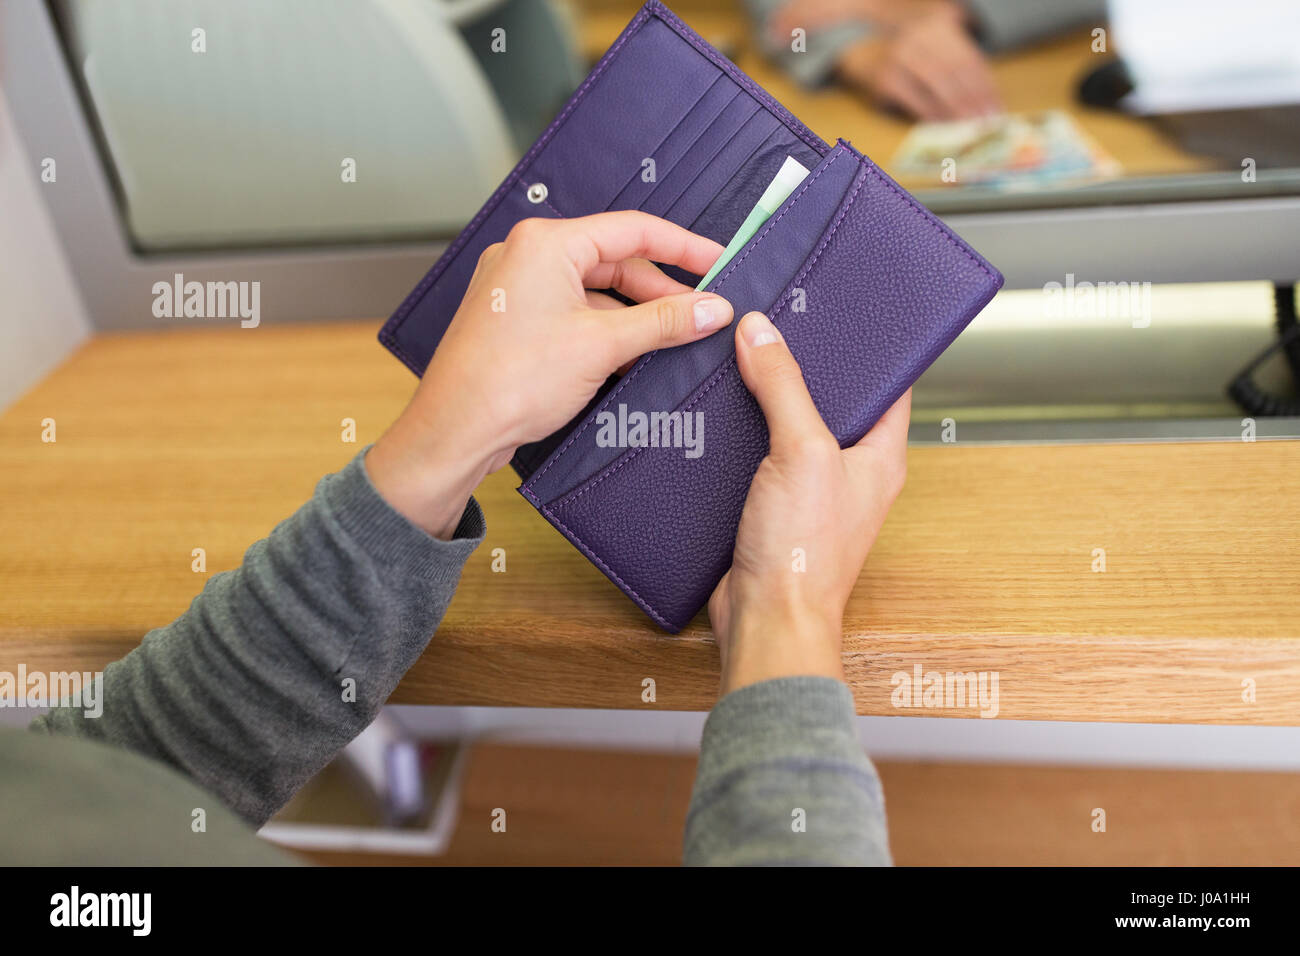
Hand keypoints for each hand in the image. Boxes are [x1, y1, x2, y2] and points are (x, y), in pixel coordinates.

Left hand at [367, 211, 732, 537]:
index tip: (719, 263)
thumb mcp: (603, 345)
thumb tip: (711, 308)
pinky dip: (606, 332)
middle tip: (702, 316)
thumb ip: (663, 322)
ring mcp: (517, 289)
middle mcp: (527, 255)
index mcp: (546, 243)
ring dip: (634, 317)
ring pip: (595, 292)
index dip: (684, 247)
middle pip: (614, 262)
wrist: (455, 430)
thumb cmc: (510, 380)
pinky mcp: (514, 321)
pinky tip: (634, 359)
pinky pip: (573, 314)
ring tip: (673, 343)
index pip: (632, 230)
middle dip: (660, 292)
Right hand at [708, 311, 910, 694]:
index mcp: (879, 456)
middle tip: (773, 325)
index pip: (886, 384)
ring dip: (762, 400)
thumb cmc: (805, 553)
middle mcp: (848, 472)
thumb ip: (785, 387)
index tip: (839, 312)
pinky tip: (713, 412)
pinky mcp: (770, 508)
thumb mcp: (802, 452)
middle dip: (800, 366)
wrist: (766, 620)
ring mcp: (808, 491)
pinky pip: (755, 458)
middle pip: (829, 402)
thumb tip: (762, 332)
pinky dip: (737, 436)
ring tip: (737, 356)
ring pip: (787, 428)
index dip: (867, 347)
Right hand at [834, 4, 1001, 119]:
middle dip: (974, 99)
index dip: (985, 85)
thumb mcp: (936, 48)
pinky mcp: (885, 78)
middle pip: (955, 71)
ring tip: (970, 126)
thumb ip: (960, 66)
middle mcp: (920, 36)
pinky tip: (944, 125)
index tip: (996, 107)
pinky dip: (931, 113)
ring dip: (956, 108)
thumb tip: (988, 100)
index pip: (969, 58)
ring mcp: (900, 56)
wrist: (863, 50)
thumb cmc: (910, 57)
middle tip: (987, 121)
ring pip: (937, 84)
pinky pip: (915, 99)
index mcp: (939, 25)